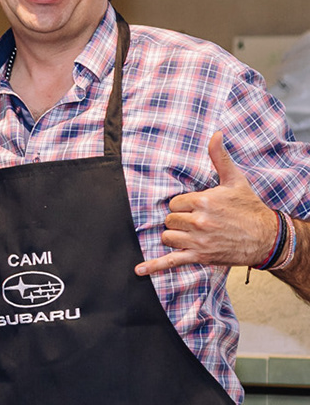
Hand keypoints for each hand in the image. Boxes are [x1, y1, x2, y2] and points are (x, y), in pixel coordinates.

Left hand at [137, 131, 279, 275]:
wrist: (266, 236)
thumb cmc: (249, 208)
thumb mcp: (235, 180)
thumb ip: (220, 158)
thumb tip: (216, 134)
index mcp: (204, 201)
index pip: (174, 202)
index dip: (182, 205)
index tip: (194, 207)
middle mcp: (199, 221)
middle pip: (169, 219)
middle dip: (178, 220)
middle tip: (195, 220)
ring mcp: (198, 240)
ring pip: (167, 237)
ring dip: (174, 236)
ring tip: (189, 234)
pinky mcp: (199, 256)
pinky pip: (171, 261)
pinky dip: (154, 266)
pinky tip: (139, 270)